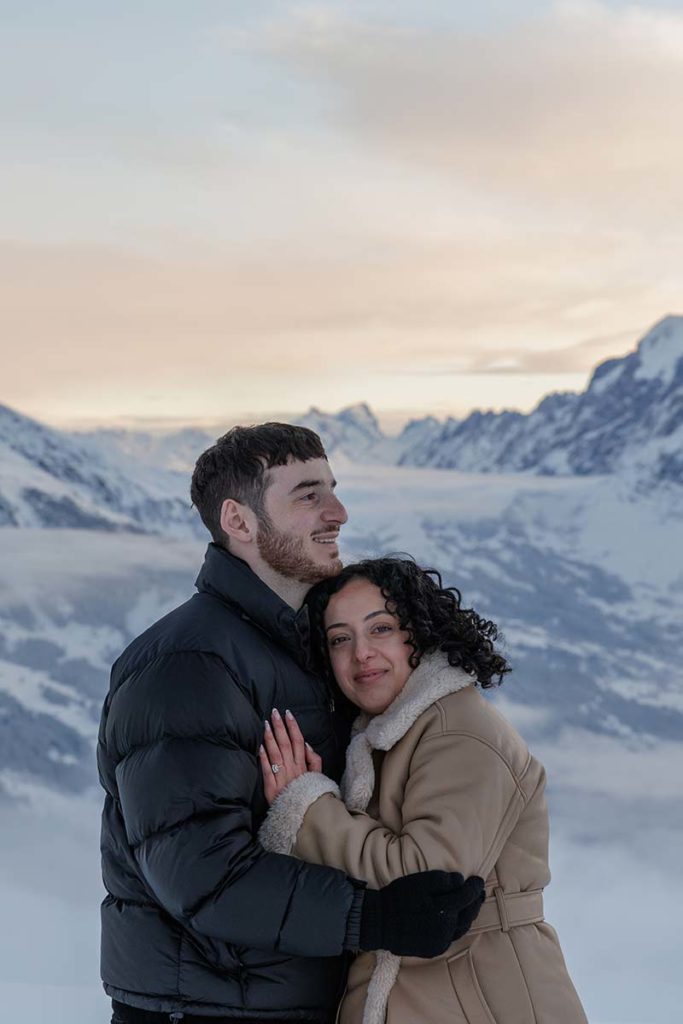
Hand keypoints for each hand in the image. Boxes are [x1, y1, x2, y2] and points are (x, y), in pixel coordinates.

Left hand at [258, 708, 321, 804]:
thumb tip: (307, 745)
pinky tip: (259, 746)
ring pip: (275, 754)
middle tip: (274, 712)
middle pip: (285, 744)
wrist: (305, 818)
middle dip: (280, 727)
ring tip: (265, 724)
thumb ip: (315, 760)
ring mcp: (281, 778)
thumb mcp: (319, 777)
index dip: (293, 726)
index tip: (288, 714)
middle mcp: (292, 769)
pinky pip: (267, 771)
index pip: (298, 741)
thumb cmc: (311, 795)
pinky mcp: (271, 789)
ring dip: (270, 738)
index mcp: (303, 766)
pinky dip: (263, 759)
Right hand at [357, 870, 484, 957]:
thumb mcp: (419, 882)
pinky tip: (455, 920)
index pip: (467, 897)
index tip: (479, 879)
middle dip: (475, 902)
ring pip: (462, 928)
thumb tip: (460, 880)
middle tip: (479, 892)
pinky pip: (451, 937)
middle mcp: (446, 929)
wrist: (379, 923)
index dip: (475, 887)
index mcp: (444, 910)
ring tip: (470, 906)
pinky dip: (457, 927)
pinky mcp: (433, 949)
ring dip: (468, 916)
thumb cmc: (398, 898)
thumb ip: (442, 880)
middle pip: (468, 914)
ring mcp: (440, 942)